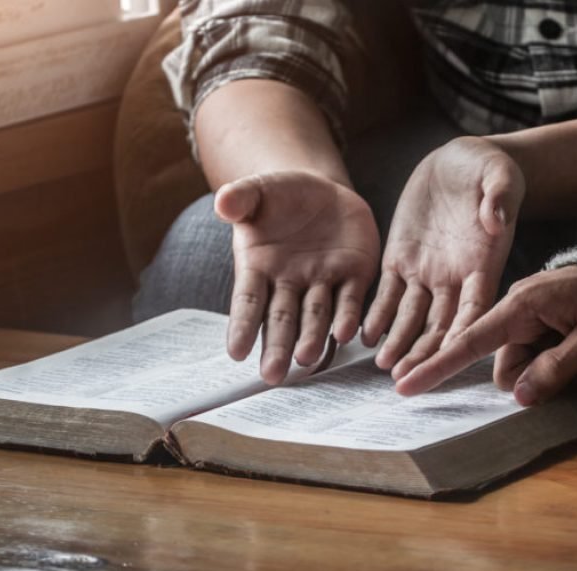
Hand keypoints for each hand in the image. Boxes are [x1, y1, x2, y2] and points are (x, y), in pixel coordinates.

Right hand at [216, 171, 379, 384]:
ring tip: (308, 358)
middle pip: (282, 319)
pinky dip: (349, 316)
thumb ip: (240, 198)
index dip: (242, 325)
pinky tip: (349, 334)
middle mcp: (290, 283)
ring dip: (313, 337)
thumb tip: (222, 202)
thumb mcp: (257, 191)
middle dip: (277, 346)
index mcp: (259, 267)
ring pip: (317, 315)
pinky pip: (351, 298)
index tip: (235, 352)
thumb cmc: (278, 196)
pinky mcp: (354, 274)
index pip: (248, 301)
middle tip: (273, 375)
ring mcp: (323, 281)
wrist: (320, 191)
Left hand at [362, 136, 524, 378]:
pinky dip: (378, 315)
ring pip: (413, 316)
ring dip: (400, 341)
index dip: (465, 331)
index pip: (476, 306)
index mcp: (483, 262)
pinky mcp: (401, 259)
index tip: (453, 354)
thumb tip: (496, 218)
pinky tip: (366, 335)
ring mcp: (426, 271)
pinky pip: (388, 293)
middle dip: (426, 351)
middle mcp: (455, 277)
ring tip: (385, 365)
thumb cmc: (489, 168)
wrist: (460, 161)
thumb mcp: (499, 174)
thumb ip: (499, 196)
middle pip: (442, 324)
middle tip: (409, 376)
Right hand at [394, 266, 576, 405]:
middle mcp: (518, 305)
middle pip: (501, 362)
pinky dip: (549, 360)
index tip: (406, 385)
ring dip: (545, 368)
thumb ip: (556, 368)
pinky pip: (531, 352)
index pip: (470, 340)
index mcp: (524, 302)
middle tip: (576, 361)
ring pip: (518, 362)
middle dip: (529, 375)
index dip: (438, 366)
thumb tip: (518, 396)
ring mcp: (528, 313)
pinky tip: (575, 348)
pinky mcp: (539, 319)